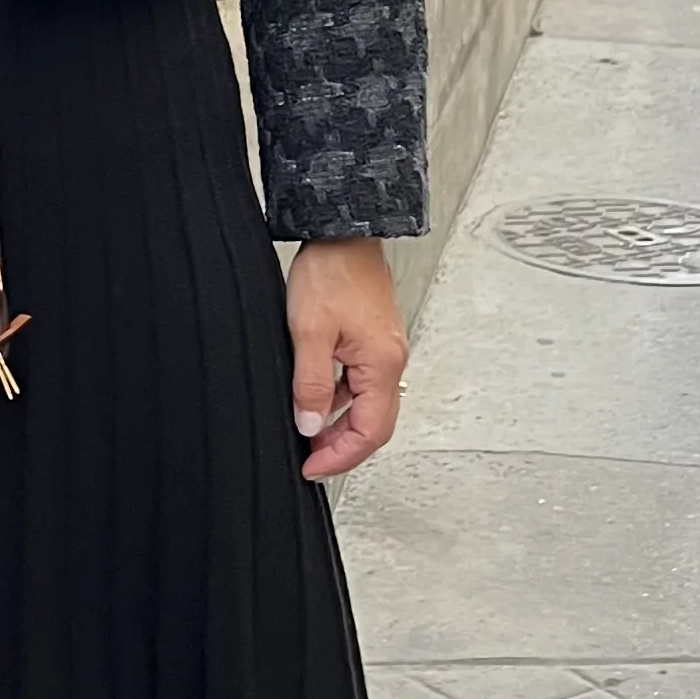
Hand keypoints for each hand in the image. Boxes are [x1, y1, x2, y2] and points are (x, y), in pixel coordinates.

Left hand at [286, 236, 408, 479]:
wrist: (343, 230)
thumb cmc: (331, 272)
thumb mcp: (309, 333)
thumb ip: (312, 386)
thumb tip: (312, 427)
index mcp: (381, 364)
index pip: (369, 432)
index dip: (339, 457)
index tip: (311, 468)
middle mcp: (390, 361)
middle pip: (375, 425)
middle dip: (342, 449)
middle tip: (310, 460)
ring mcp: (384, 351)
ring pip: (368, 406)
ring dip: (341, 427)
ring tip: (309, 434)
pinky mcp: (374, 341)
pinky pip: (362, 385)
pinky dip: (342, 402)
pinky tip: (317, 400)